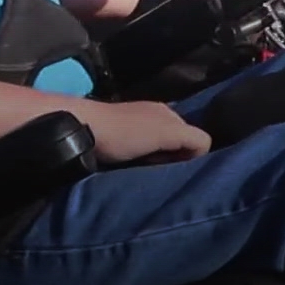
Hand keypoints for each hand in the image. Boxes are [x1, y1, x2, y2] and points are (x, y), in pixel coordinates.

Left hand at [86, 100, 212, 164]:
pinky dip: (143, 161)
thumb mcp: (166, 133)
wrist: (81, 130)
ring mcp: (136, 127)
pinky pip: (142, 152)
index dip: (191, 155)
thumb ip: (191, 139)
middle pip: (178, 144)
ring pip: (160, 150)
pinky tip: (133, 167)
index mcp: (167, 113)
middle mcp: (154, 116)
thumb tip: (203, 152)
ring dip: (158, 162)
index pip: (197, 138)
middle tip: (162, 171)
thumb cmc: (125, 132)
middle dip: (175, 159)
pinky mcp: (119, 139)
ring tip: (146, 171)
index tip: (176, 166)